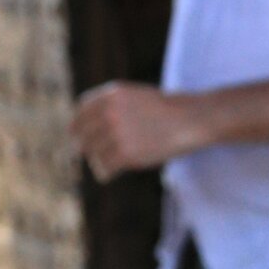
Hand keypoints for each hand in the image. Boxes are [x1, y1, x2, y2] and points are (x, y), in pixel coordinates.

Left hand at [71, 82, 207, 179]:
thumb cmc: (164, 110)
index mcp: (110, 95)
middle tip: (99, 156)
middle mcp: (109, 111)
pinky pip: (104, 169)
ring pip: (93, 156)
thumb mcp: (133, 98)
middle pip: (82, 137)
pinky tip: (114, 172)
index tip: (79, 139)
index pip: (79, 114)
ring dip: (101, 162)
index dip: (77, 129)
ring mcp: (117, 133)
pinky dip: (107, 173)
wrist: (191, 119)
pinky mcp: (126, 153)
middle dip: (89, 148)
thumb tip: (77, 132)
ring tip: (115, 163)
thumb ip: (107, 107)